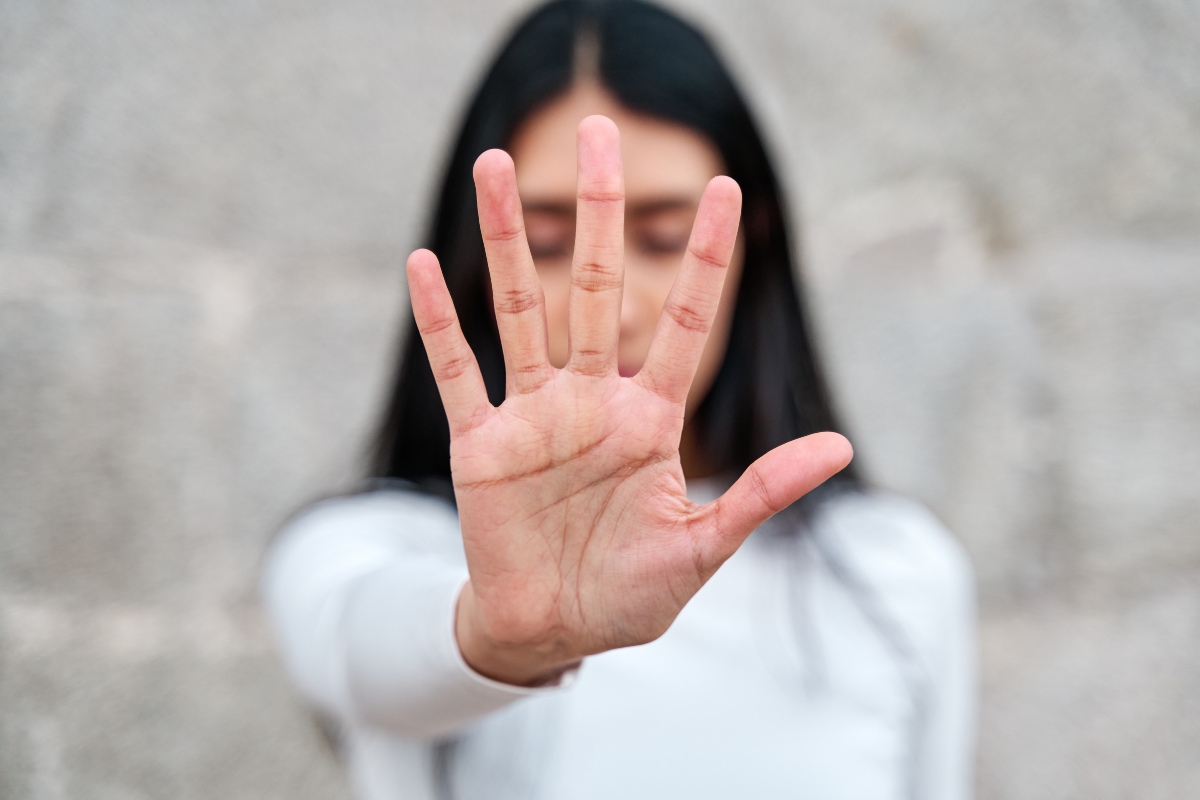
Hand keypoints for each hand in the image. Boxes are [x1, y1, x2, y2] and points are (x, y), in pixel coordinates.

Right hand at [406, 115, 852, 684]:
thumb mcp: (703, 549)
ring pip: (521, 310)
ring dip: (509, 240)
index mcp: (650, 420)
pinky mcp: (481, 445)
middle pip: (597, 287)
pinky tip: (422, 263)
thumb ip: (762, 492)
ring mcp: (533, 418)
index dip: (704, 258)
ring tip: (495, 165)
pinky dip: (439, 323)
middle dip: (601, 210)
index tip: (726, 189)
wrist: (553, 633)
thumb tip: (842, 446)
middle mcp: (592, 401)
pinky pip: (458, 372)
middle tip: (599, 130)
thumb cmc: (630, 594)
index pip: (685, 322)